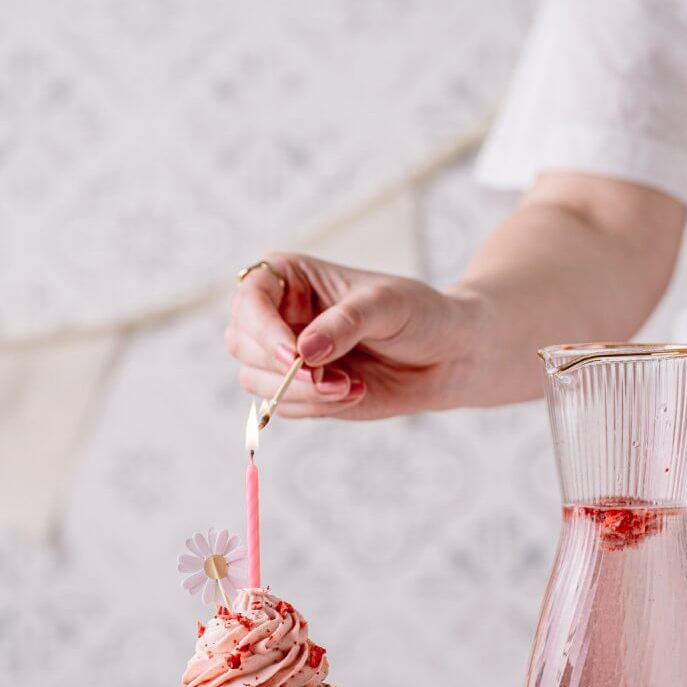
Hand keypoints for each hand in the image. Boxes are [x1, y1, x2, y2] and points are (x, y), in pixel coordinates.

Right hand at [225, 253, 479, 420]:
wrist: (445, 354)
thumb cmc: (418, 314)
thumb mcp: (387, 306)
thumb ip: (345, 323)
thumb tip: (303, 351)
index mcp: (290, 279)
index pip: (250, 299)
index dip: (262, 329)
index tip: (293, 355)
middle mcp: (279, 316)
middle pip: (241, 343)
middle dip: (279, 368)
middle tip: (327, 378)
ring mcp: (285, 356)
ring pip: (256, 380)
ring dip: (300, 392)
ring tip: (349, 386)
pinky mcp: (300, 390)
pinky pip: (284, 407)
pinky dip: (316, 407)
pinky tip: (355, 393)